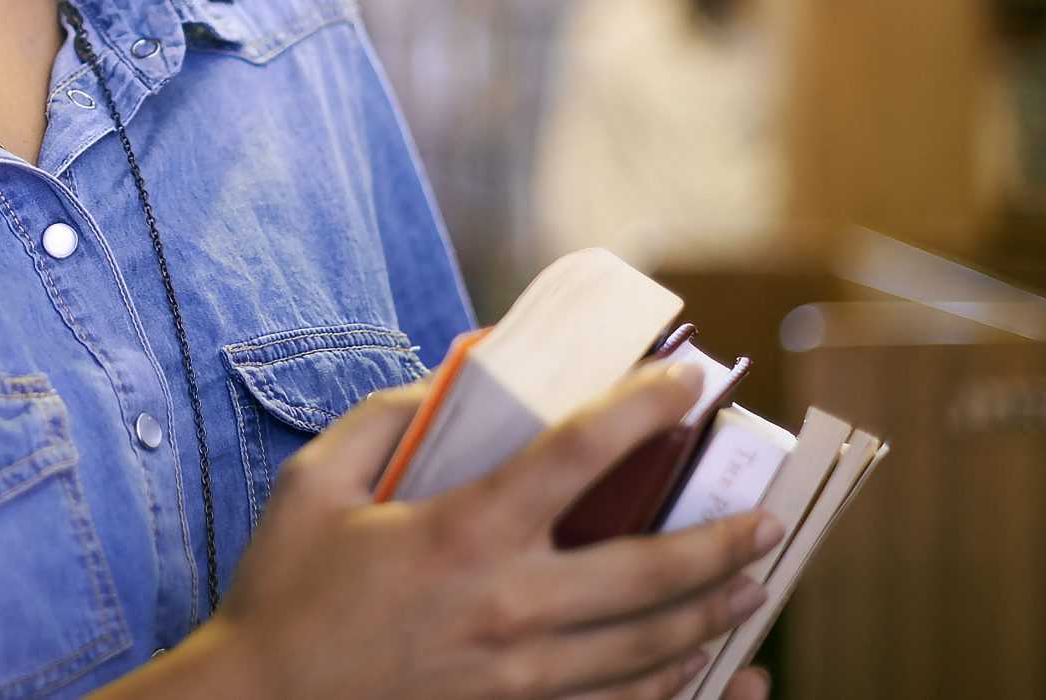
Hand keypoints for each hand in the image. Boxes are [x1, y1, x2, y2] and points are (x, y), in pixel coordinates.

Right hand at [189, 362, 778, 699]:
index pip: (579, 454)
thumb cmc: (282, 594)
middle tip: (764, 520)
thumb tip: (442, 378)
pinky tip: (711, 677)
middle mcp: (508, 606)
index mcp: (464, 532)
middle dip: (717, 542)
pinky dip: (676, 694)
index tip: (685, 381)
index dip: (642, 408)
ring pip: (646, 651)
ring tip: (750, 587)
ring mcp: (518, 678)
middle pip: (646, 571)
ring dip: (710, 615)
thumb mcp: (311, 483)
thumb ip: (381, 421)